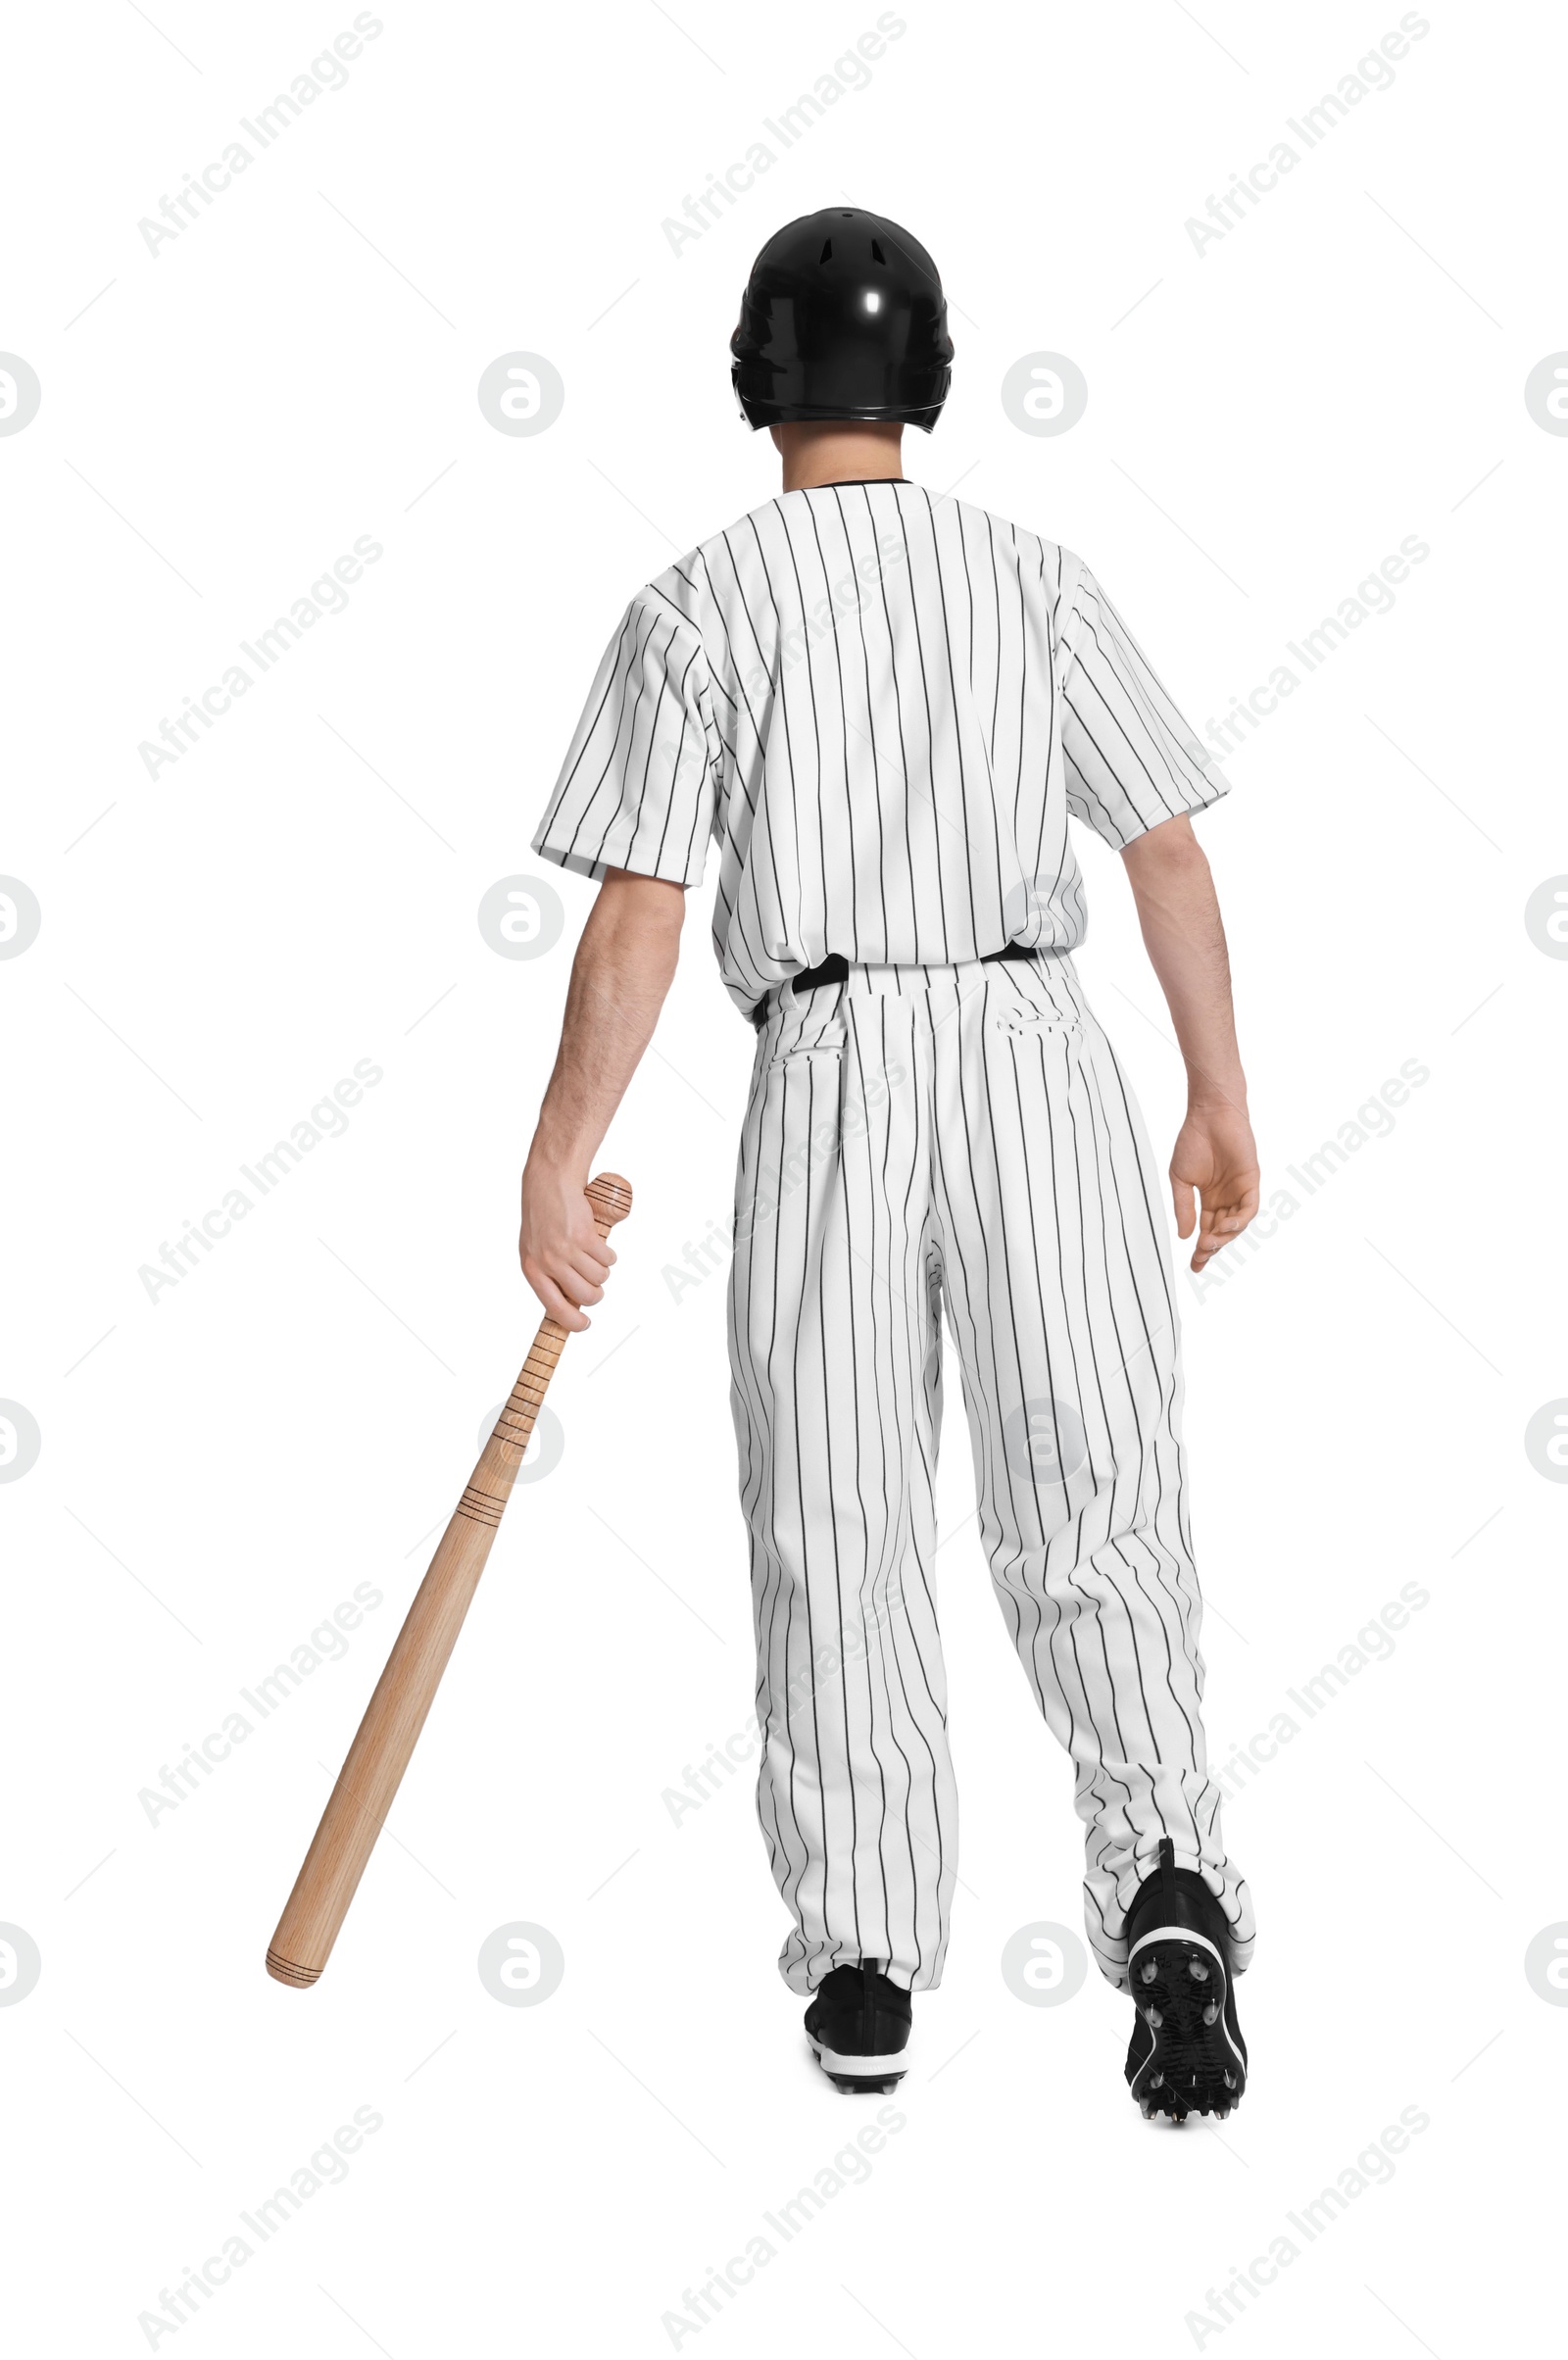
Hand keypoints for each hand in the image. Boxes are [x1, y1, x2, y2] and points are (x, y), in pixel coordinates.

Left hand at [518, 1157, 615, 1329]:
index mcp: (533, 1270)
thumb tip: (569, 1304)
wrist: (548, 1184)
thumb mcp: (534, 1251)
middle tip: (594, 1283)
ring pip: (601, 1277)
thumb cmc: (543, 1219)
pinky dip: (608, 1254)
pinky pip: (608, 1259)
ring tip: (592, 1255)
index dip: (573, 1321)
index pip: (554, 1308)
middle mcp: (549, 1262)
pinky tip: (596, 1242)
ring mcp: (567, 1250)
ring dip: (602, 1269)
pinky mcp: (585, 1236)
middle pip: (586, 1296)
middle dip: (596, 1293)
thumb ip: (547, 1276)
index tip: (583, 1324)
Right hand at [1170, 1102, 1258, 1272]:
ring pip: (1237, 1225)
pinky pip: (1249, 1208)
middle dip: (1212, 1248)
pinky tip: (1226, 1226)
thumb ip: (1183, 1208)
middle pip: (1222, 1232)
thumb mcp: (1181, 1180)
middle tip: (1201, 1257)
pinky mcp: (1251, 1181)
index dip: (1201, 1250)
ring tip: (1210, 1242)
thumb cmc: (1193, 1141)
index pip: (1206, 1230)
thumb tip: (1184, 1236)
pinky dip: (1240, 1220)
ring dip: (1225, 1237)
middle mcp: (1226, 1198)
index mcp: (1209, 1198)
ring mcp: (1239, 1190)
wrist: (1208, 1115)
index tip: (1195, 1267)